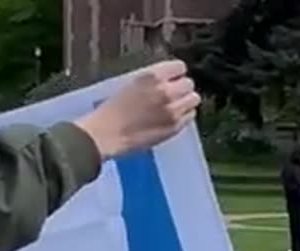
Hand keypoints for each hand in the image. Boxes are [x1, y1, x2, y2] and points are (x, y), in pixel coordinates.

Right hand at [75, 60, 200, 158]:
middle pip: (189, 83)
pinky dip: (185, 115)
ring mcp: (172, 110)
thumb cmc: (111, 110)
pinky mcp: (175, 127)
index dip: (176, 73)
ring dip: (186, 101)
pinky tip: (172, 118)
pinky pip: (191, 116)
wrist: (105, 134)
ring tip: (176, 106)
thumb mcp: (130, 84)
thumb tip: (167, 79)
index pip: (179, 66)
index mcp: (152, 76)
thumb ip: (152, 80)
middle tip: (173, 94)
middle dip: (182, 88)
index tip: (172, 78)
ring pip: (194, 99)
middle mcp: (165, 91)